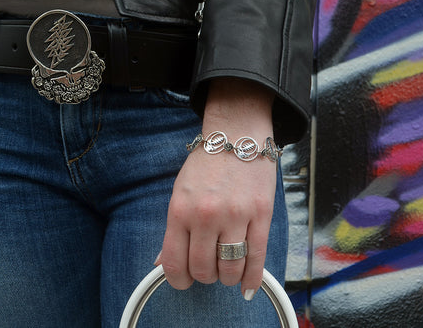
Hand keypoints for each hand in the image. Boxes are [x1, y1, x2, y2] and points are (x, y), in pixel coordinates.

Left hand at [156, 78, 276, 299]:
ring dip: (227, 278)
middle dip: (205, 277)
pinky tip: (248, 287)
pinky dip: (252, 279)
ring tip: (227, 270)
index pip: (174, 261)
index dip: (178, 280)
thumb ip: (173, 230)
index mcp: (180, 210)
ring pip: (230, 268)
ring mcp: (235, 216)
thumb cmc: (206, 164)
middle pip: (203, 269)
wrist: (237, 135)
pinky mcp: (261, 214)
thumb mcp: (180, 192)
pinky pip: (257, 257)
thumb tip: (161, 263)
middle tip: (209, 270)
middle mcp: (205, 216)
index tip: (183, 281)